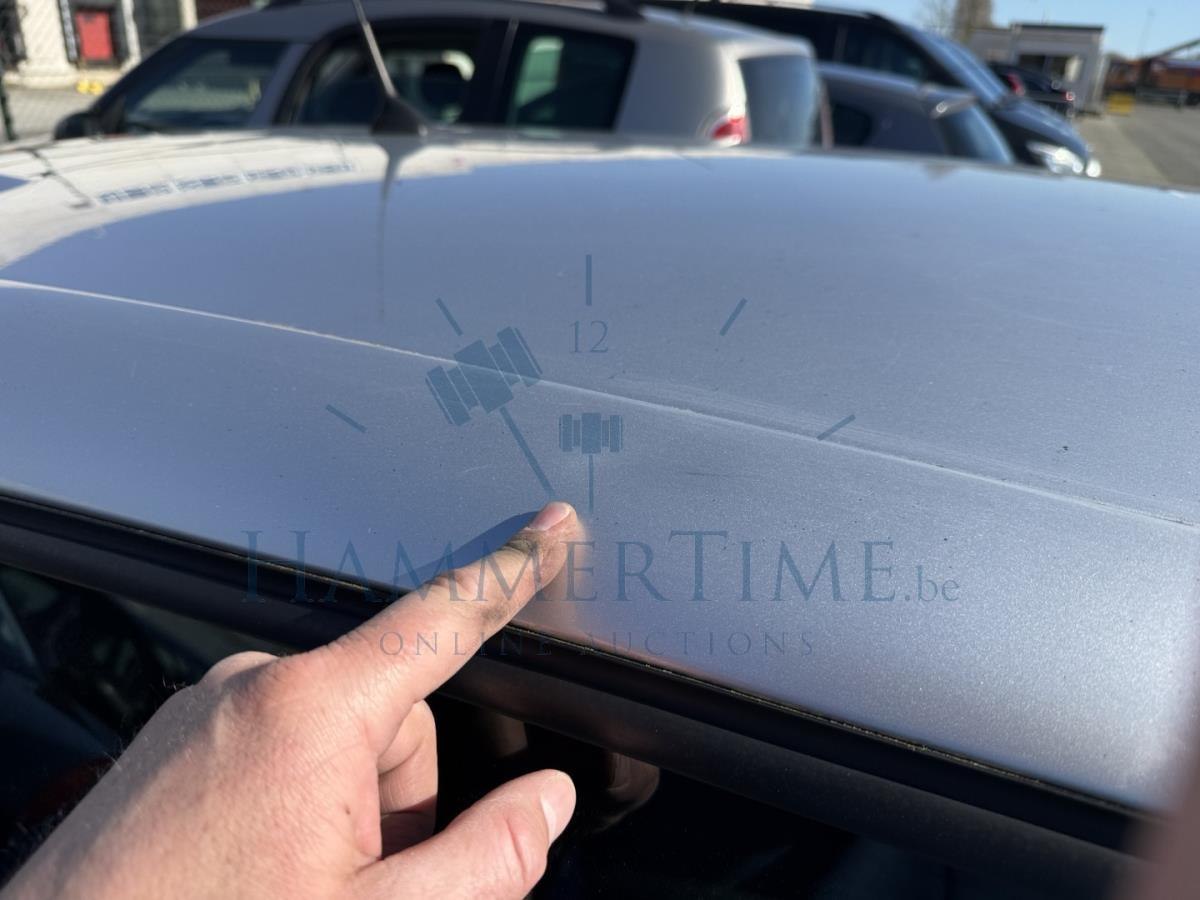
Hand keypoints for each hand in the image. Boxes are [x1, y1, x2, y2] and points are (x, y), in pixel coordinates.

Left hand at [3, 502, 580, 899]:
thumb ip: (489, 859)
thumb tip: (550, 800)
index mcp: (310, 713)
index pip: (442, 621)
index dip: (511, 573)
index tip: (549, 529)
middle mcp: (250, 690)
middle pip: (393, 716)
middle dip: (402, 798)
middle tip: (361, 882)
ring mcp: (201, 713)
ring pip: (335, 739)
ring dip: (348, 811)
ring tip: (299, 885)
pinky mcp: (171, 743)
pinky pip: (275, 748)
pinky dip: (296, 805)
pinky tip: (260, 875)